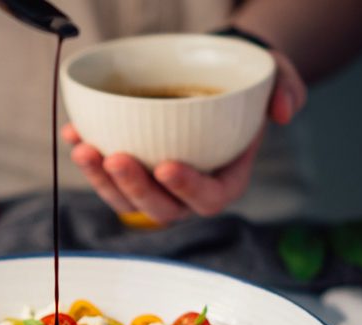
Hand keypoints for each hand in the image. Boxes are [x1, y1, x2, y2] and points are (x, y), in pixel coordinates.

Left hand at [63, 50, 305, 224]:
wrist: (208, 80)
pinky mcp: (131, 173)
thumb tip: (284, 111)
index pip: (208, 199)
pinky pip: (106, 178)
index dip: (187, 189)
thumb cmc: (239, 86)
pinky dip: (88, 159)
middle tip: (114, 157)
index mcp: (223, 181)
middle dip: (134, 188)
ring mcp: (155, 188)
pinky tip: (74, 133)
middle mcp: (186, 193)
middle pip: (159, 208)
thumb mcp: (274, 79)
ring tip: (84, 149)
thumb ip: (286, 90)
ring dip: (101, 180)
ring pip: (125, 200)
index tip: (167, 165)